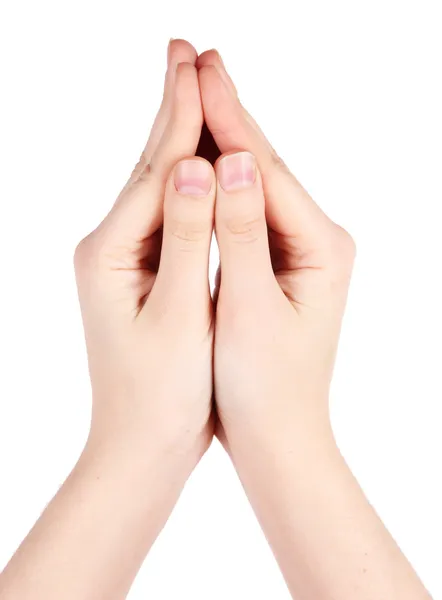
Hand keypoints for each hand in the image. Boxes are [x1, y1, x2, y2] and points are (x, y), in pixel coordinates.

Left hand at [75, 39, 214, 468]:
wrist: (141, 443)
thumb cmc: (161, 393)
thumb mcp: (178, 317)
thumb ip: (185, 240)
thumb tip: (194, 165)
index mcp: (109, 253)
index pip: (153, 171)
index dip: (180, 116)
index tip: (196, 63)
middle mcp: (107, 247)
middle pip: (147, 166)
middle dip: (170, 108)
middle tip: (183, 52)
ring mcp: (122, 259)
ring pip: (156, 187)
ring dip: (176, 137)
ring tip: (189, 90)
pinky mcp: (140, 273)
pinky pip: (166, 215)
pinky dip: (184, 182)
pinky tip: (193, 162)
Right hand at [196, 52, 429, 599]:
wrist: (278, 434)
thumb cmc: (265, 385)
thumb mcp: (250, 310)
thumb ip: (242, 235)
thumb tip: (236, 162)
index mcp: (321, 247)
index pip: (268, 170)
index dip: (231, 119)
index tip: (201, 70)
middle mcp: (319, 240)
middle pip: (267, 167)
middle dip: (232, 115)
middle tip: (202, 60)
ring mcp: (300, 251)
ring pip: (257, 186)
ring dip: (228, 140)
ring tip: (203, 93)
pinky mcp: (280, 265)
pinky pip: (250, 211)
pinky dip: (225, 182)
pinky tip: (208, 159)